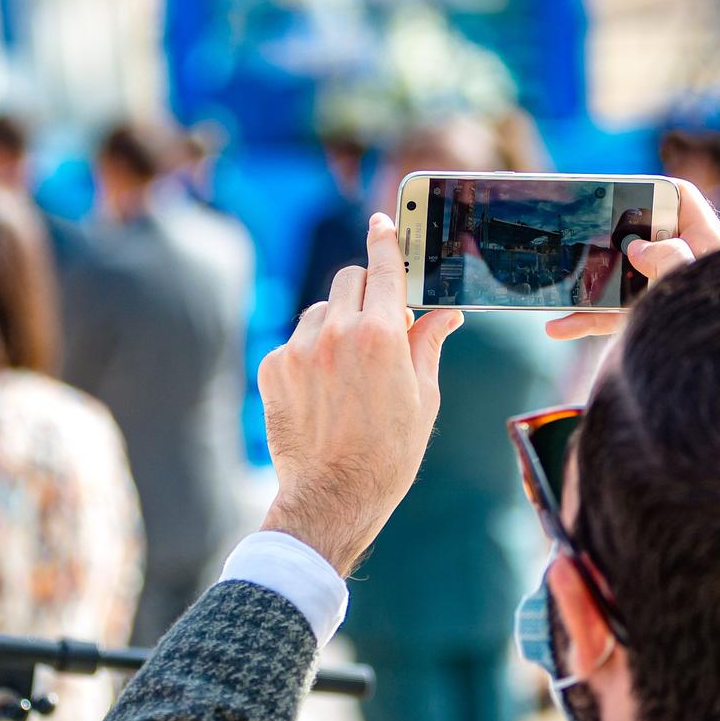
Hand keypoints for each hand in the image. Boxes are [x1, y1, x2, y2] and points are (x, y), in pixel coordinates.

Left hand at [258, 213, 463, 575]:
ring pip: (322, 309)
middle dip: (367, 292)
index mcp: (381, 334)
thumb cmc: (389, 454)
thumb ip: (428, 345)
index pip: (384, 266)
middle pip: (350, 279)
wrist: (332, 498)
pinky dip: (311, 354)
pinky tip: (323, 390)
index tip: (382, 223)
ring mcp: (299, 348)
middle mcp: (336, 332)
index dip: (385, 239)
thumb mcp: (423, 398)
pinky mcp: (273, 367)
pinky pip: (296, 341)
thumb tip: (446, 315)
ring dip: (338, 323)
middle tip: (380, 325)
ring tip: (350, 370)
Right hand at [544, 178, 719, 340]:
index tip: (624, 193)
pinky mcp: (653, 323)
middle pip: (642, 238)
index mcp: (706, 242)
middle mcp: (686, 265)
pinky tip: (559, 327)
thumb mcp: (692, 278)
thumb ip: (666, 255)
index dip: (655, 190)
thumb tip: (635, 249)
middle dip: (608, 240)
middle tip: (579, 237)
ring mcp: (667, 295)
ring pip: (622, 280)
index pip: (682, 199)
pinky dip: (587, 322)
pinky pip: (615, 317)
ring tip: (558, 285)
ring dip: (588, 285)